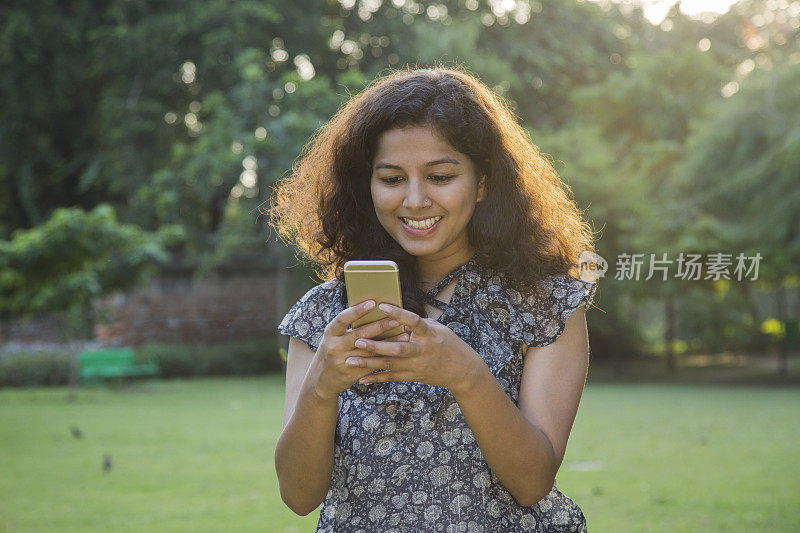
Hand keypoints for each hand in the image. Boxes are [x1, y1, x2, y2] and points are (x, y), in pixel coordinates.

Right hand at [308, 300, 409, 400]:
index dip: (357, 310)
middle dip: (380, 326)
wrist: (321, 380)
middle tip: (397, 318)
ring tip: (404, 334)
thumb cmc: (332, 351)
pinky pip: (372, 364)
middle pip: (360, 334)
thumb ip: (348, 327)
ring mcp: (343, 361)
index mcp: (330, 333)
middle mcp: (334, 347)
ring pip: (370, 350)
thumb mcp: (333, 338)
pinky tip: (398, 352)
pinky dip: (386, 356)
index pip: (343, 318)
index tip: (373, 302)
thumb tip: (373, 310)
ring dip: (388, 342)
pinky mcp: (352, 374)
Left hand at [344, 303, 483, 393]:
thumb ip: (417, 323)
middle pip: (397, 349)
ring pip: (390, 365)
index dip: (399, 314)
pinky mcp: (412, 376)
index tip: (383, 306)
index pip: (413, 321)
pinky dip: (376, 378)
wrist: (462, 370)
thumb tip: (396, 315)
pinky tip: (361, 378)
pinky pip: (392, 378)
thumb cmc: (448, 343)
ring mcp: (416, 365)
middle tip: (357, 340)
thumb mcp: (437, 328)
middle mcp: (422, 350)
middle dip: (377, 346)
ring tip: (350, 361)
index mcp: (428, 334)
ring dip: (369, 363)